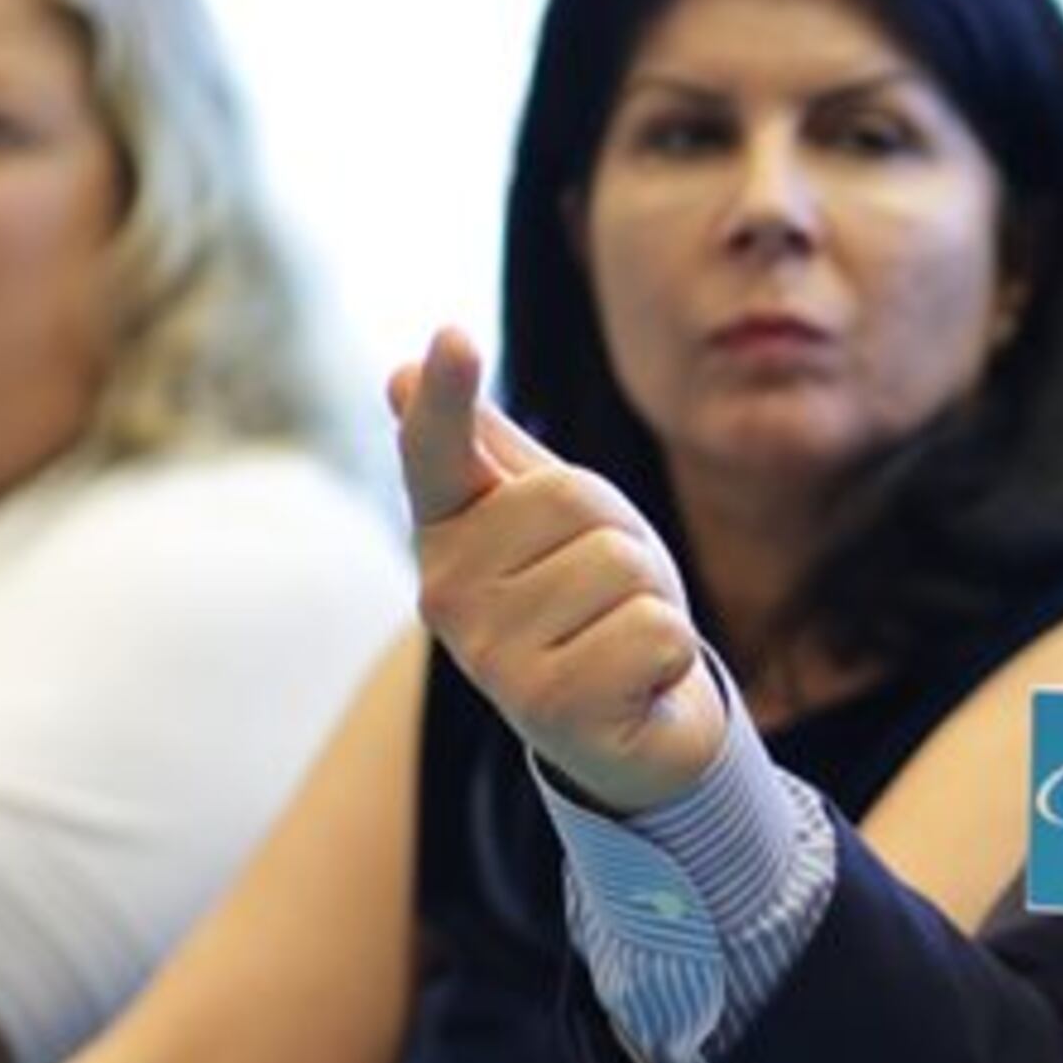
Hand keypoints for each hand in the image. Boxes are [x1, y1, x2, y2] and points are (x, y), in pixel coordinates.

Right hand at [392, 328, 725, 814]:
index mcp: (448, 533)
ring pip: (622, 567)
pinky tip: (634, 685)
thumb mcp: (553, 516)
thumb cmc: (589, 601)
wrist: (631, 724)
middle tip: (606, 594)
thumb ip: (484, 448)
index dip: (446, 397)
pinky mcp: (546, 709)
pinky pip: (656, 633)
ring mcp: (489, 657)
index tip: (451, 337)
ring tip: (618, 638)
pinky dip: (668, 656)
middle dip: (621, 540)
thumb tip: (394, 373)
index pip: (437, 454)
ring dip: (648, 602)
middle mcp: (445, 594)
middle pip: (577, 500)